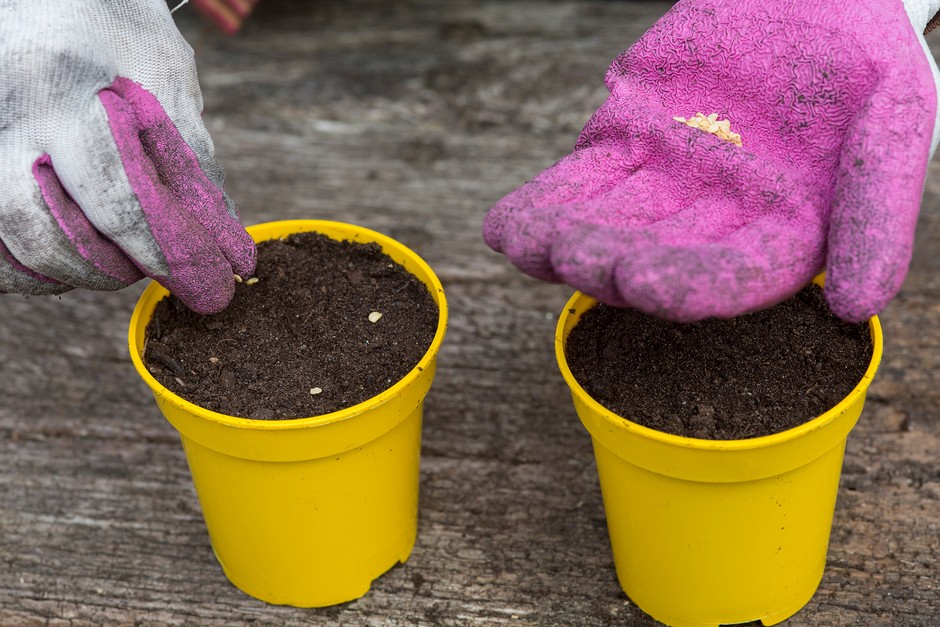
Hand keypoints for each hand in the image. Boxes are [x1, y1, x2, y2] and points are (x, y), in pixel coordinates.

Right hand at [0, 0, 255, 313]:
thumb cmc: (113, 29)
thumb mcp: (164, 72)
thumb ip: (190, 153)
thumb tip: (223, 236)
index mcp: (64, 83)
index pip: (113, 189)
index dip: (163, 246)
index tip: (208, 277)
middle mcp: (6, 111)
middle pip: (43, 226)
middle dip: (109, 266)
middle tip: (155, 268)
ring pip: (9, 240)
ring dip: (70, 271)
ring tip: (117, 264)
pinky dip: (27, 268)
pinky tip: (69, 262)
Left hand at [484, 0, 939, 321]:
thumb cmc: (861, 58)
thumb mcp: (894, 120)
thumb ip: (877, 211)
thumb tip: (856, 308)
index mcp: (781, 234)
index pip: (732, 276)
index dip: (690, 284)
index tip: (646, 283)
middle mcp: (713, 221)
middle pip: (656, 254)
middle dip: (614, 260)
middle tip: (581, 257)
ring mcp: (661, 186)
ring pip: (606, 223)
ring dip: (565, 239)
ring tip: (532, 244)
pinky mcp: (619, 144)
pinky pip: (576, 183)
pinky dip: (541, 205)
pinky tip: (506, 227)